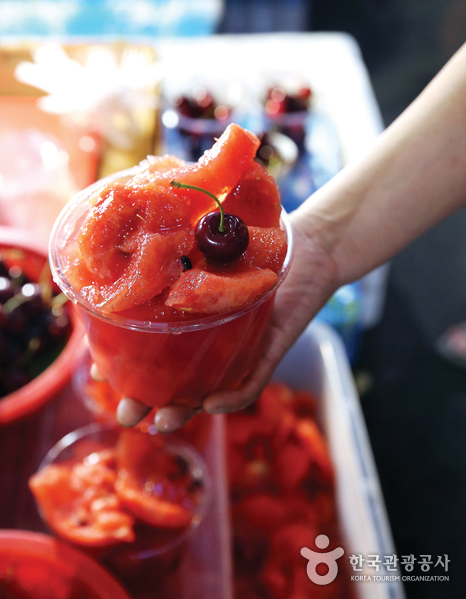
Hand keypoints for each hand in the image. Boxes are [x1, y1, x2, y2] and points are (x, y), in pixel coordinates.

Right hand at [92, 208, 339, 430]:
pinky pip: (252, 383)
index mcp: (191, 319)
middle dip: (147, 402)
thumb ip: (177, 241)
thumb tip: (127, 227)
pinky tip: (211, 405)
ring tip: (162, 422)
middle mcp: (213, 340)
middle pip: (175, 382)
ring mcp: (240, 348)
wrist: (307, 244)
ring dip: (184, 411)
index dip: (125, 364)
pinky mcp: (270, 349)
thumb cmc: (255, 240)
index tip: (100, 369)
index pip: (152, 350)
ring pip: (208, 391)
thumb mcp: (208, 240)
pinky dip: (232, 397)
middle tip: (125, 414)